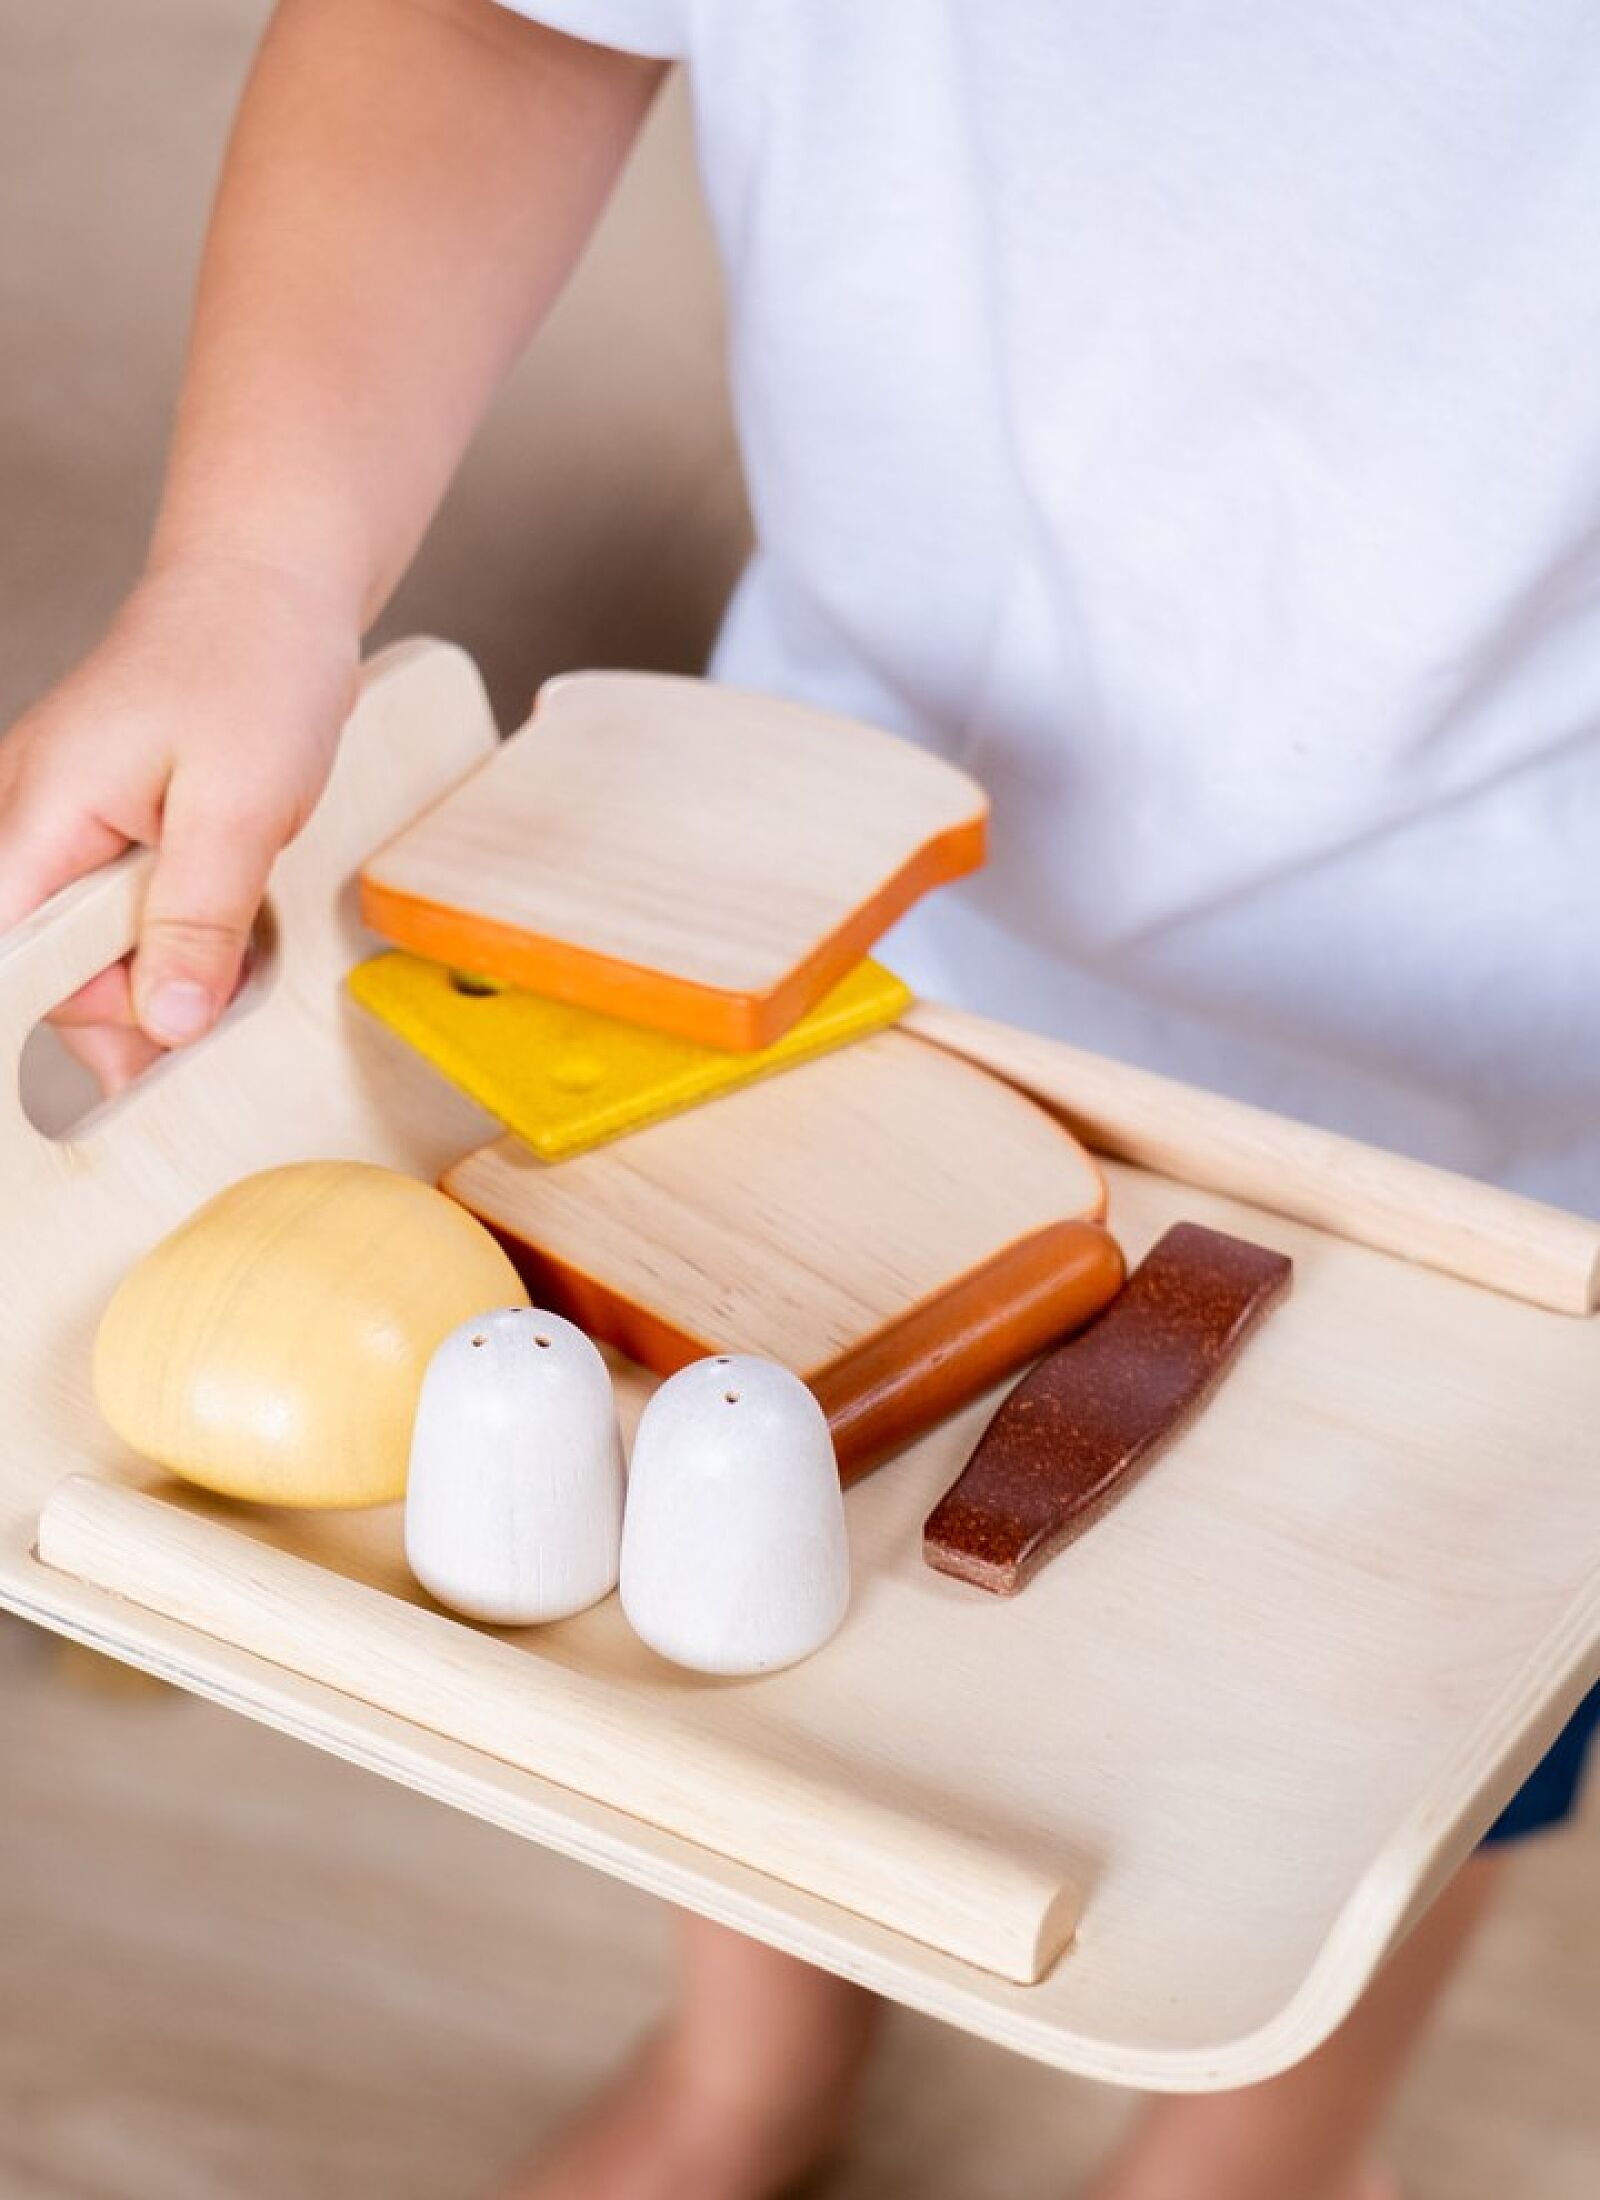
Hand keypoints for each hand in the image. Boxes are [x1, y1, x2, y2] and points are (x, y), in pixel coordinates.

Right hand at [0, 557, 358, 1090]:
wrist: (266, 590)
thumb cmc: (251, 670)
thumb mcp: (242, 805)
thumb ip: (198, 920)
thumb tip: (167, 1024)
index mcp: (35, 822)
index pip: (8, 966)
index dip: (71, 1016)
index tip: (149, 1049)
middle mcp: (26, 832)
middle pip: (51, 978)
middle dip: (143, 1004)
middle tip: (234, 991)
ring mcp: (59, 835)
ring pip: (92, 959)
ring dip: (170, 974)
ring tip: (245, 944)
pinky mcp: (99, 839)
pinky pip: (119, 923)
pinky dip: (178, 939)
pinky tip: (231, 926)